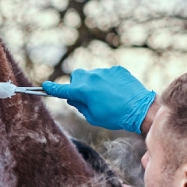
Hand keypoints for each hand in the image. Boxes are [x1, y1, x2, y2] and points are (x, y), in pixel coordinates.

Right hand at [42, 66, 156, 133]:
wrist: (141, 109)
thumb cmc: (115, 117)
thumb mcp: (92, 116)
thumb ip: (79, 105)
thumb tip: (73, 98)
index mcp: (83, 90)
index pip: (62, 89)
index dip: (52, 89)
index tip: (45, 86)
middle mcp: (91, 77)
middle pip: (76, 77)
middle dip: (77, 85)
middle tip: (85, 97)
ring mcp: (104, 72)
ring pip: (92, 75)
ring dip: (94, 84)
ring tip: (107, 96)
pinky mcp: (116, 69)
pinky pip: (106, 74)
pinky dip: (107, 81)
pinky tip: (116, 92)